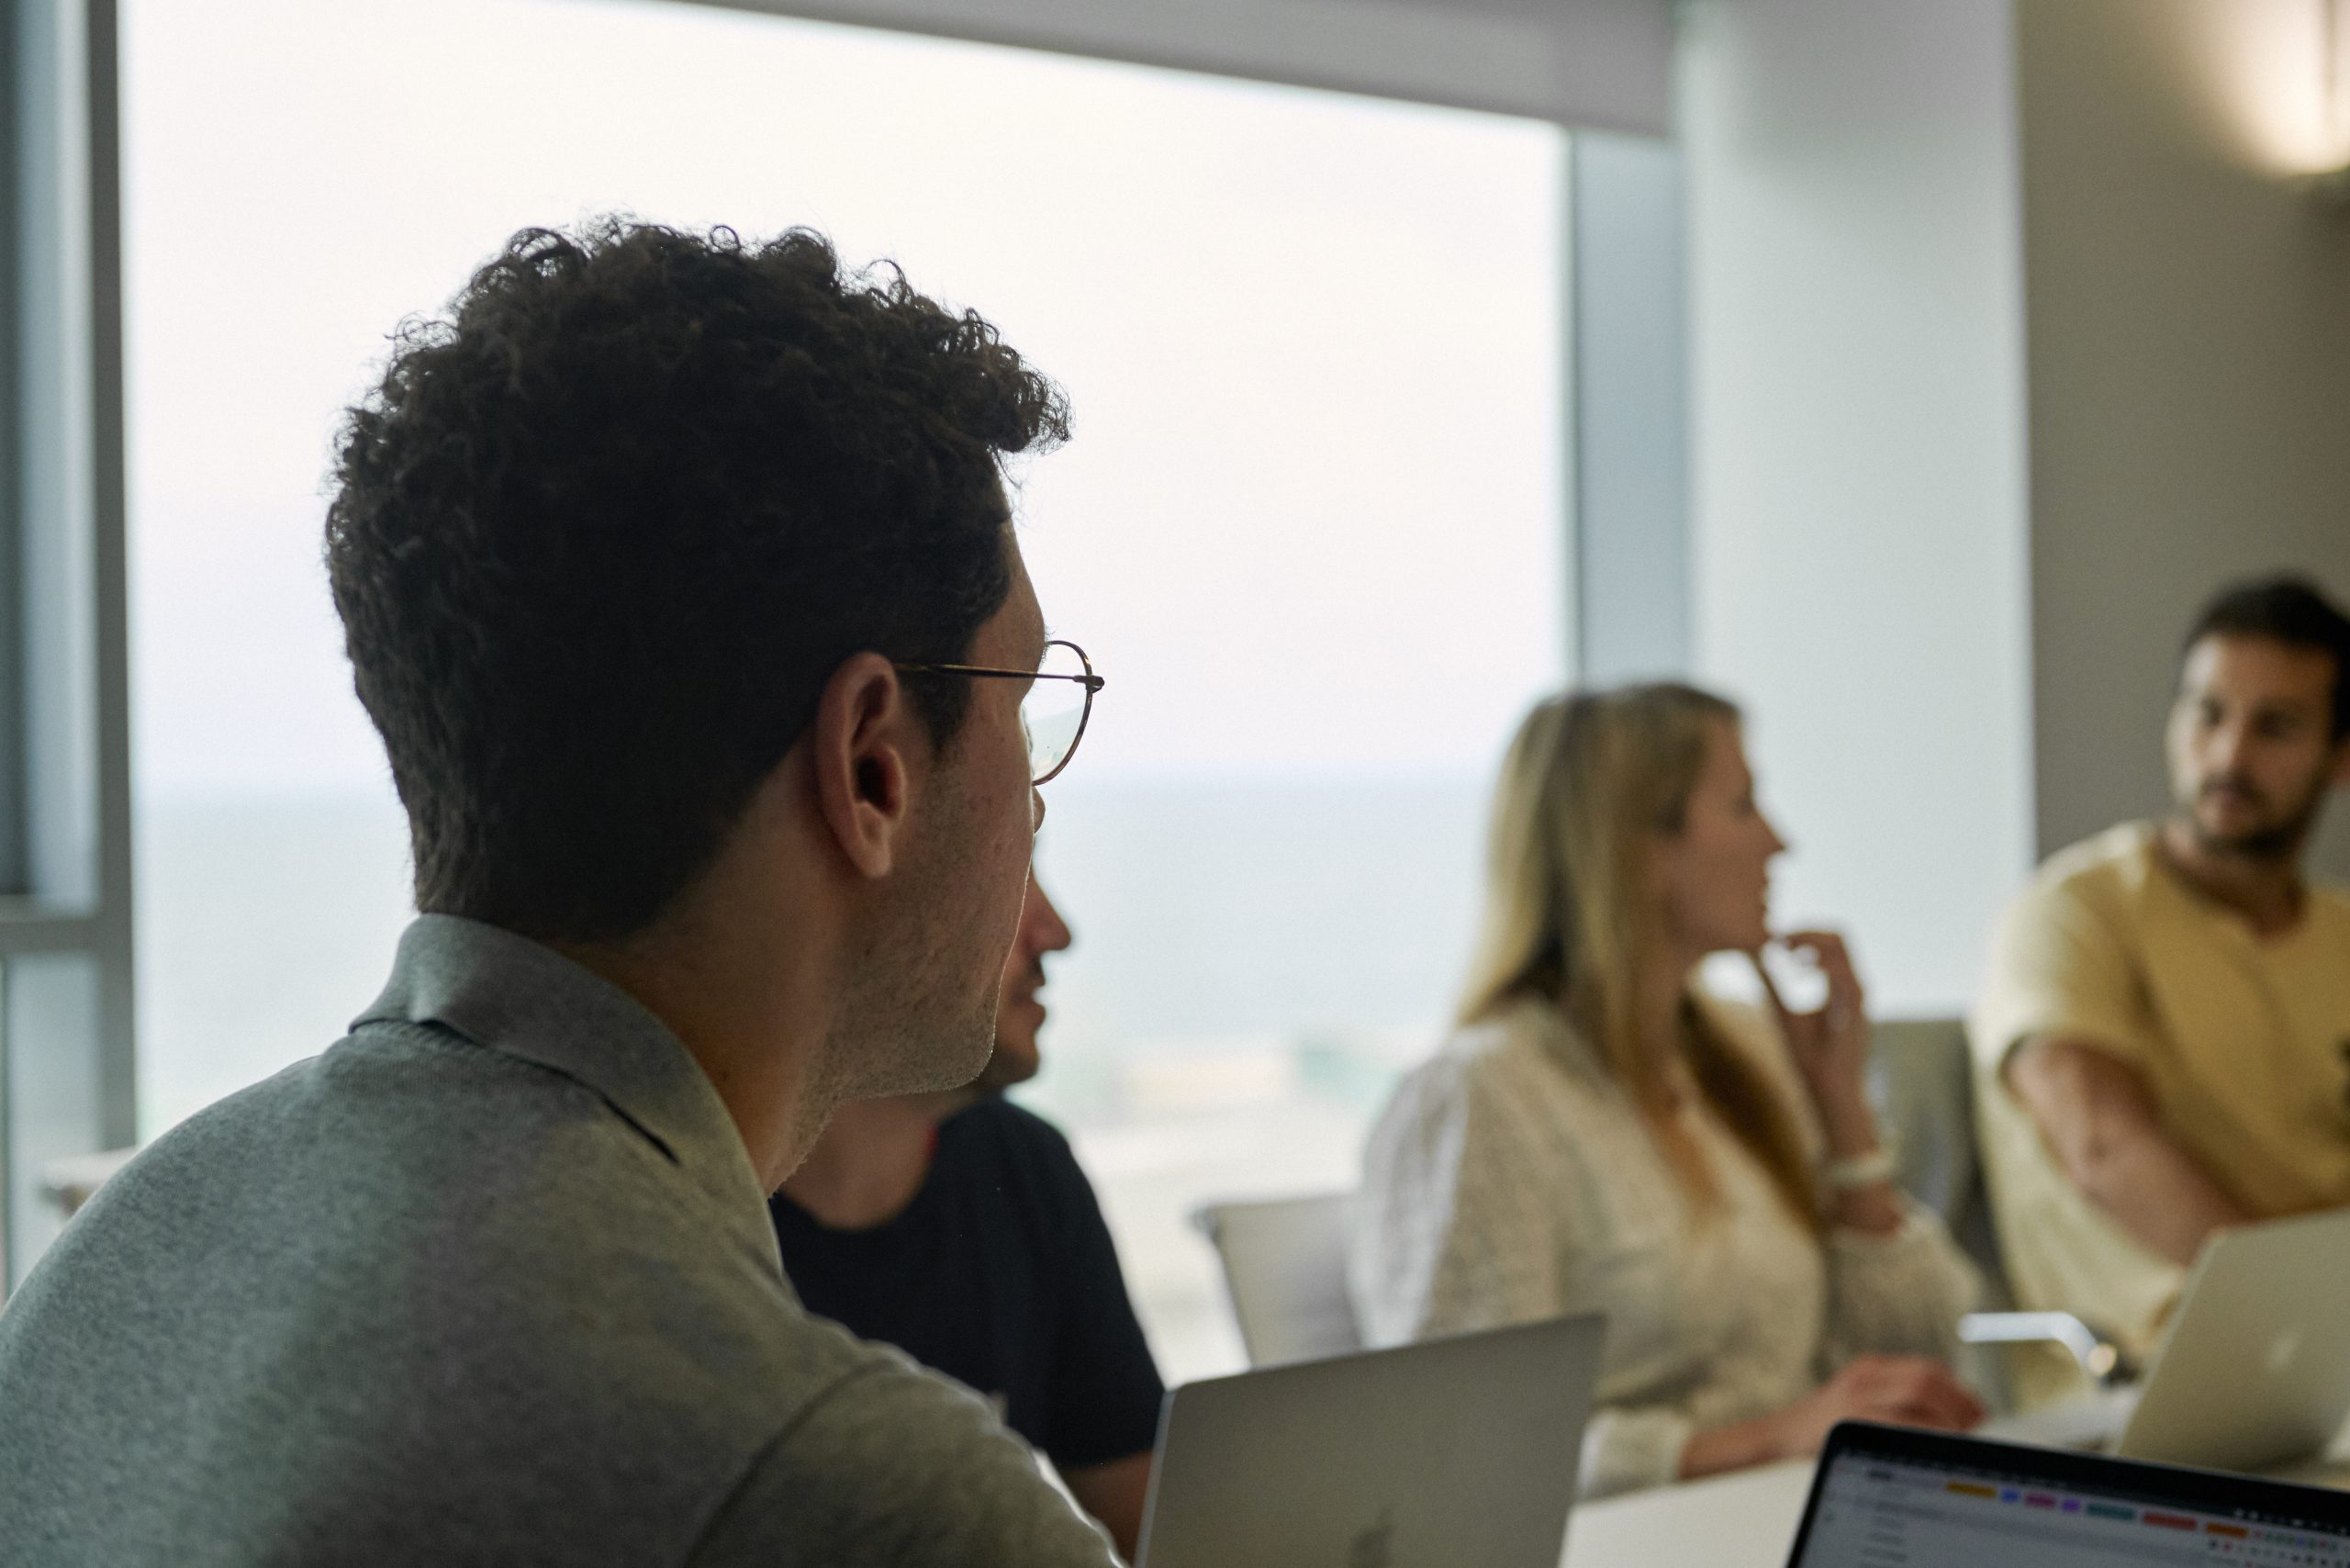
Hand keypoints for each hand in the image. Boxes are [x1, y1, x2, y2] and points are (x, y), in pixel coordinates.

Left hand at [1757, 929, 1873, 1148]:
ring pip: (1842, 946)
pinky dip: (1818, 962)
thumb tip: (1750, 960)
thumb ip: (1770, 984)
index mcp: (1839, 982)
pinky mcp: (1858, 1007)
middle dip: (1806, 929)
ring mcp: (1858, 994)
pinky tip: (1796, 970)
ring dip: (1810, 940)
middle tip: (1777, 937)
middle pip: (1839, 935)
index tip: (1774, 936)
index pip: (1829, 941)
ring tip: (1785, 951)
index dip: (1802, 931)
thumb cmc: (1808, 1054)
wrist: (1825, 1086)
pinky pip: (1844, 972)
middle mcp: (1852, 984)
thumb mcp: (1781, 1010)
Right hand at [1767, 1355, 1984, 1458]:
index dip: (1960, 1392)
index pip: (1929, 1370)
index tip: (1979, 1416)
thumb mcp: (1861, 1405)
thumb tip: (1954, 1426)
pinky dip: (1923, 1431)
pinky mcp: (1850, 1416)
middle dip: (1959, 1405)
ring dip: (1946, 1418)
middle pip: (1928, 1378)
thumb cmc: (1828, 1429)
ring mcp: (1857, 1393)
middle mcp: (1866, 1375)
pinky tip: (1934, 1447)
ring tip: (1960, 1441)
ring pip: (1917, 1394)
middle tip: (1976, 1431)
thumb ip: (1896, 1406)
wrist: (1780, 1435)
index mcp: (1872, 1369)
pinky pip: (1897, 1419)